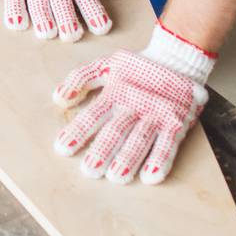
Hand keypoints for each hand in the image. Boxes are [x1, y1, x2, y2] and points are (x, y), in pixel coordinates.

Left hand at [53, 23, 215, 184]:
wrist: (177, 58)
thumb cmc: (136, 68)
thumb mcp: (106, 66)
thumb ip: (80, 78)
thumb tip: (58, 98)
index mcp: (115, 92)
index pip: (93, 114)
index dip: (78, 131)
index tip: (62, 148)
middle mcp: (134, 105)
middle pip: (116, 130)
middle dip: (102, 150)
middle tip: (89, 169)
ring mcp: (156, 115)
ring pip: (140, 139)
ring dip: (129, 158)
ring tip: (116, 177)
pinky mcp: (176, 122)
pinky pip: (169, 143)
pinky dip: (161, 160)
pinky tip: (150, 177)